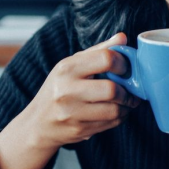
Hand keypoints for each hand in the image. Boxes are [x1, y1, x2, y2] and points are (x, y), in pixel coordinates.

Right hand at [23, 33, 142, 150]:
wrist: (38, 123)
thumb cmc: (58, 88)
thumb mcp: (72, 65)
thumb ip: (98, 51)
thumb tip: (122, 38)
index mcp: (67, 68)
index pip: (105, 59)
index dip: (122, 63)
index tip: (125, 68)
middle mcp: (67, 90)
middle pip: (111, 89)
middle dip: (127, 90)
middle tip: (130, 89)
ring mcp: (72, 113)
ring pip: (114, 110)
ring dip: (126, 106)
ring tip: (126, 101)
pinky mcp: (79, 130)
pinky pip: (111, 124)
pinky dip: (120, 117)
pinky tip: (116, 111)